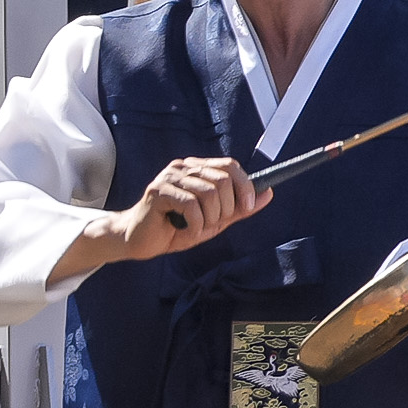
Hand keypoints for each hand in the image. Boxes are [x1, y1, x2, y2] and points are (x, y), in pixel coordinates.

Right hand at [94, 155, 263, 269]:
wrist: (139, 242)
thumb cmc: (176, 229)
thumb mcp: (215, 221)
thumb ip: (240, 208)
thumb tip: (268, 193)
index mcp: (197, 170)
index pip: (229, 166)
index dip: (244, 185)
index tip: (247, 206)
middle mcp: (183, 168)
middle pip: (222, 179)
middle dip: (227, 208)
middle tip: (215, 223)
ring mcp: (169, 177)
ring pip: (208, 193)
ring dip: (210, 218)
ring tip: (198, 227)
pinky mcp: (157, 191)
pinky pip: (190, 205)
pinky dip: (195, 224)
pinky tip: (186, 230)